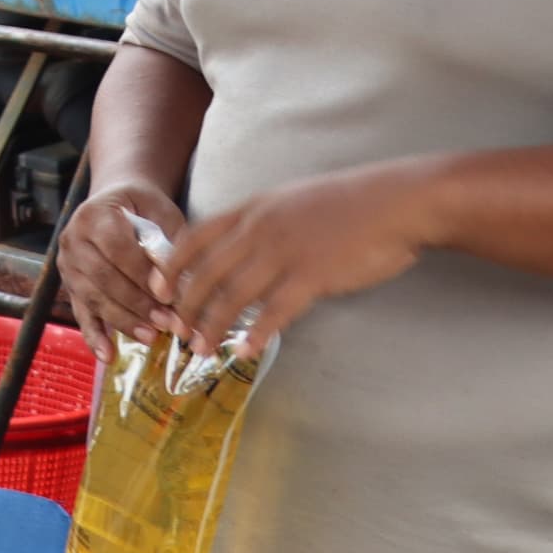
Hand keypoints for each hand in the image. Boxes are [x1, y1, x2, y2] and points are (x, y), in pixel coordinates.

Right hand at [54, 183, 183, 359]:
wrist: (117, 201)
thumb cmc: (144, 207)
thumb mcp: (162, 212)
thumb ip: (169, 244)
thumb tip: (180, 286)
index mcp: (95, 215)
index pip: (118, 249)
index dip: (144, 275)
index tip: (172, 296)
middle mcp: (73, 239)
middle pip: (103, 278)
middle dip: (138, 304)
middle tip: (169, 323)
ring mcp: (68, 264)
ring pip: (93, 298)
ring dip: (123, 321)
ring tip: (151, 337)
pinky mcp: (71, 285)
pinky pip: (81, 313)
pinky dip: (94, 336)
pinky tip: (108, 356)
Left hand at [162, 161, 442, 355]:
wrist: (396, 201)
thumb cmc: (349, 203)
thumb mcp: (291, 201)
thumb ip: (264, 222)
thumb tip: (244, 248)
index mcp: (251, 209)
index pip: (194, 237)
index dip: (171, 266)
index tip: (157, 289)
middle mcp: (259, 230)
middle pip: (206, 273)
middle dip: (185, 306)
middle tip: (175, 331)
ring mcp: (284, 253)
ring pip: (232, 297)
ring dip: (212, 327)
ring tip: (200, 349)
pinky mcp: (313, 276)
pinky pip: (275, 311)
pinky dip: (257, 334)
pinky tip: (246, 351)